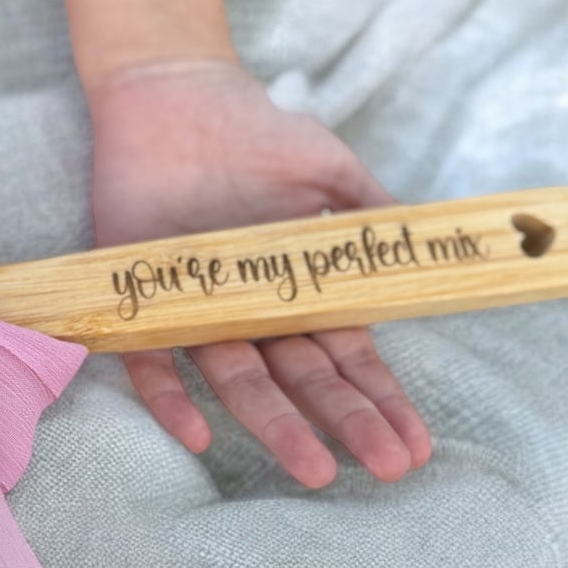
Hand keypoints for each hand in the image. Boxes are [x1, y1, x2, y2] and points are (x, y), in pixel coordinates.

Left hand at [89, 60, 430, 486]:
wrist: (173, 96)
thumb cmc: (256, 133)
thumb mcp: (329, 166)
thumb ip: (369, 216)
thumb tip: (424, 255)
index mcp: (301, 296)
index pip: (349, 360)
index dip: (382, 402)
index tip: (415, 447)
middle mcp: (254, 319)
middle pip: (306, 382)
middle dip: (350, 425)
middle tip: (389, 470)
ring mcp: (200, 318)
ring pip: (241, 384)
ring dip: (278, 427)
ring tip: (317, 470)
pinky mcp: (143, 310)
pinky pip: (153, 366)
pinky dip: (171, 401)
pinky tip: (197, 437)